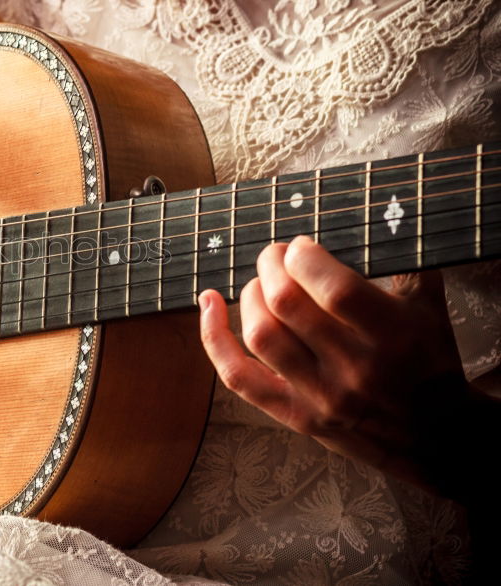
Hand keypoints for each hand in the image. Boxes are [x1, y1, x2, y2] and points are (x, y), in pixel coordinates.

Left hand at [198, 235, 474, 494]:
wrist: (437, 437)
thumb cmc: (429, 358)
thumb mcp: (430, 305)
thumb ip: (401, 258)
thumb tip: (377, 208)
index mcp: (392, 335)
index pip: (334, 289)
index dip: (306, 257)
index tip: (303, 246)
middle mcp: (354, 368)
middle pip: (287, 306)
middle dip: (272, 266)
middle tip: (277, 255)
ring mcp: (321, 397)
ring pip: (261, 336)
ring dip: (250, 296)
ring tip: (262, 283)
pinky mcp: (296, 417)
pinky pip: (239, 377)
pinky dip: (215, 339)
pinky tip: (208, 304)